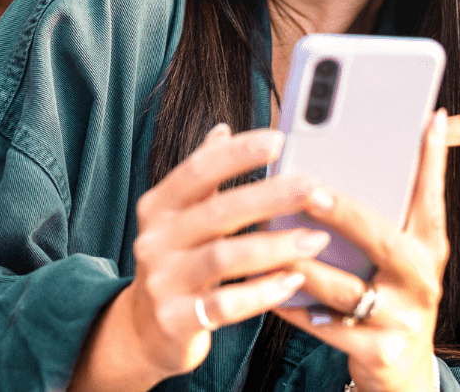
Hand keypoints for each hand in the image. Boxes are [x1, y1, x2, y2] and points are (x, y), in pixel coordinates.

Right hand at [71, 126, 327, 391]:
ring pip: (224, 258)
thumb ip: (202, 177)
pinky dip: (262, 292)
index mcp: (159, 206)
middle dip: (270, 197)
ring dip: (275, 246)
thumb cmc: (177, 262)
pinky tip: (293, 281)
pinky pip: (226, 305)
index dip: (237, 153)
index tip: (279, 140)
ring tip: (315, 239)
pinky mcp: (177, 319)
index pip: (197, 171)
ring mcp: (163, 280)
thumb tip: (223, 129)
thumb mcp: (180, 217)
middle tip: (313, 188)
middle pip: (217, 212)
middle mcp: (155, 239)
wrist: (144, 329)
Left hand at [271, 111, 450, 391]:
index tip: (426, 118)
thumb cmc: (392, 295)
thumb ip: (385, 210)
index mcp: (428, 246)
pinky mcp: (378, 349)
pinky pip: (326, 325)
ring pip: (345, 287)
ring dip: (302, 265)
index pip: (431, 196)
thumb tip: (365, 151)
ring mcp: (402, 316)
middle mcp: (422, 278)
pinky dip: (294, 308)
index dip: (430, 158)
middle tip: (309, 191)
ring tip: (267, 243)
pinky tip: (268, 291)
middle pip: (382, 240)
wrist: (402, 371)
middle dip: (345, 214)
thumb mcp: (402, 254)